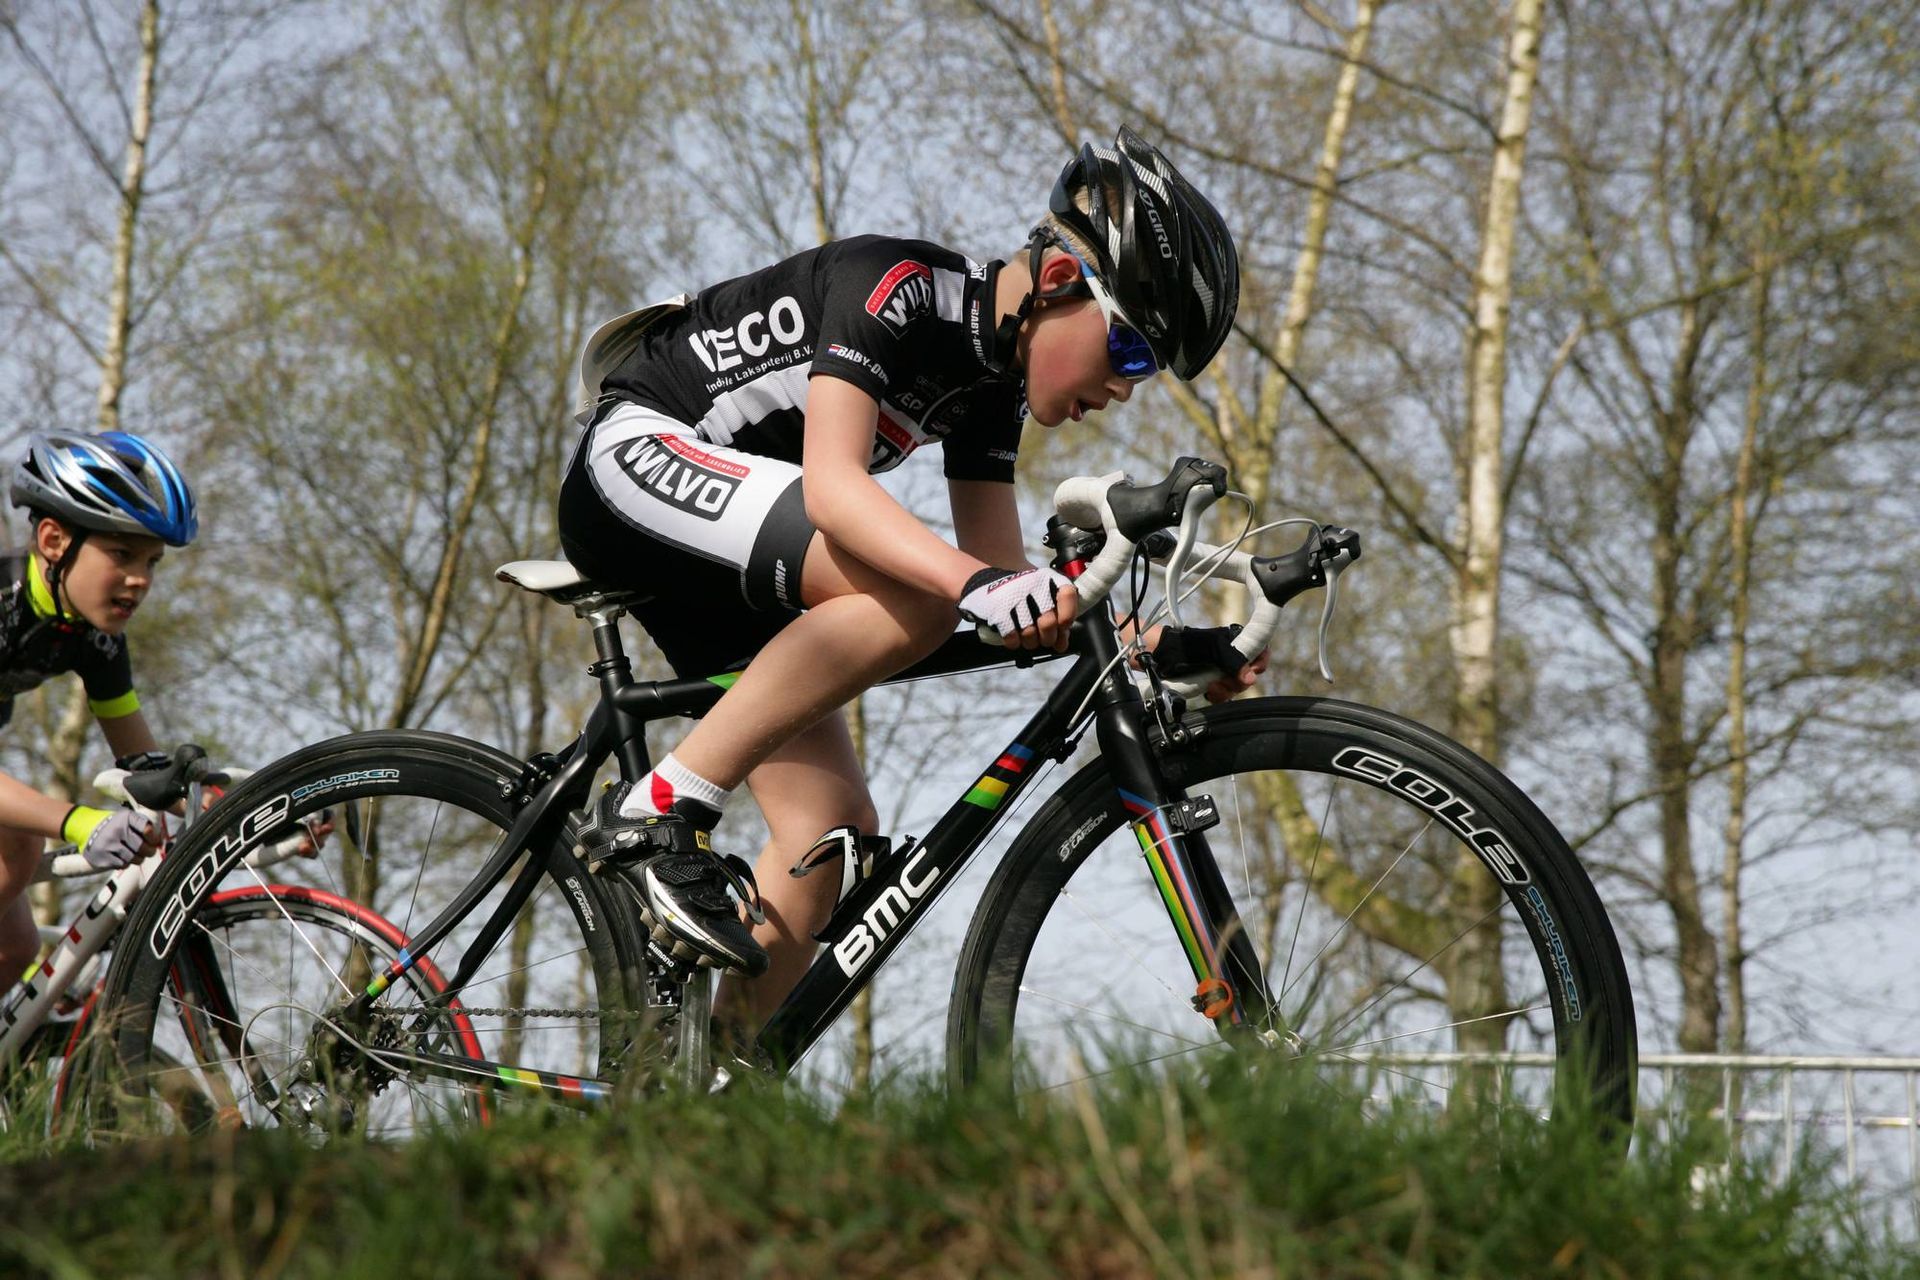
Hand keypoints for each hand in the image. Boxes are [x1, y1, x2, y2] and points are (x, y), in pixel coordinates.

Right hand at [65, 805, 160, 869]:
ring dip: (138, 858)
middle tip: (149, 851)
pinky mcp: (102, 857)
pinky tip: (123, 857)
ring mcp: (108, 844)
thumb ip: (144, 826)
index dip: (154, 838)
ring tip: (137, 855)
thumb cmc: (115, 825)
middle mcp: (117, 830)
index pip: (147, 829)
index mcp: (126, 818)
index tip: (154, 841)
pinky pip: (122, 864)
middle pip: (142, 847)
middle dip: (149, 851)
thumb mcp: (128, 818)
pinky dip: (126, 863)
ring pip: (133, 858)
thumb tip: (159, 842)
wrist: (88, 829)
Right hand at [957, 567, 1078, 652]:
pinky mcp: (997, 608)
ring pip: (1029, 633)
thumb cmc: (1019, 595)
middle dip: (1048, 638)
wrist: (982, 582)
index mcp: (1047, 578)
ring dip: (1030, 643)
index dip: (1068, 615)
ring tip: (1027, 640)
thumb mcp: (1040, 595)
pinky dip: (1013, 643)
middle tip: (1044, 640)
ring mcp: (1013, 595)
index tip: (1063, 626)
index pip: (1067, 594)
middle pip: (1049, 622)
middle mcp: (1032, 584)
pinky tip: (1013, 639)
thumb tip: (1062, 643)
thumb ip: (1056, 616)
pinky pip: (1011, 636)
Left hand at [1143, 624, 1269, 702]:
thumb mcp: (1213, 648)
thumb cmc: (1184, 644)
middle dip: (1239, 680)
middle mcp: (1229, 658)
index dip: (1260, 661)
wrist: (1158, 655)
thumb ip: (1233, 659)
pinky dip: (1217, 696)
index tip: (1254, 670)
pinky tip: (1208, 692)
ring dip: (1227, 689)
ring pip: (1235, 687)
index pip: (1259, 650)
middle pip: (1248, 674)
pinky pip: (1222, 696)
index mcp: (1234, 642)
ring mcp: (1218, 672)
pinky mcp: (1208, 685)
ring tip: (1213, 686)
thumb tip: (1250, 677)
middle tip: (1226, 679)